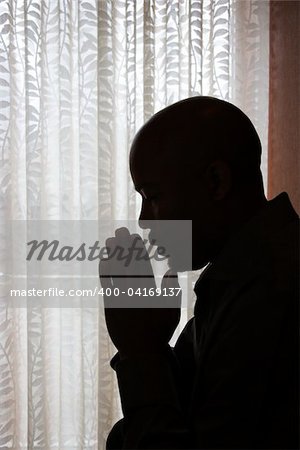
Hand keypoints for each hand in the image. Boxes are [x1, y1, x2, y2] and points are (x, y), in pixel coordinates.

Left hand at [99, 227, 180, 357]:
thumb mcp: (172, 311)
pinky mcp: (110, 306)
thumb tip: (171, 270)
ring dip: (112, 255)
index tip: (136, 237)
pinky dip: (105, 271)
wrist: (142, 354)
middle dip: (123, 247)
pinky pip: (106, 284)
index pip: (142, 266)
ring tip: (110, 241)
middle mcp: (132, 293)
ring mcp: (119, 299)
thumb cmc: (160, 331)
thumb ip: (172, 290)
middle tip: (120, 232)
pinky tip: (103, 260)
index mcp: (148, 292)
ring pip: (114, 272)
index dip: (138, 250)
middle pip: (126, 265)